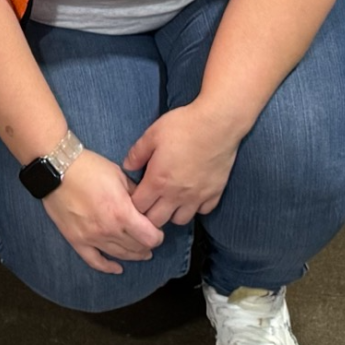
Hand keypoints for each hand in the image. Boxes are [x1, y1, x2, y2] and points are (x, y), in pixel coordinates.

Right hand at [43, 146, 165, 274]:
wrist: (57, 168)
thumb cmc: (89, 168)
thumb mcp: (120, 175)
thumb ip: (135, 194)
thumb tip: (145, 207)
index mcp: (122, 212)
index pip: (150, 237)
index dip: (158, 235)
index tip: (157, 230)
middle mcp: (109, 230)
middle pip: (137, 248)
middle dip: (147, 245)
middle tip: (149, 239)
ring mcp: (92, 238)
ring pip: (120, 255)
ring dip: (133, 255)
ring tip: (141, 252)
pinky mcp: (77, 241)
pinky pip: (95, 261)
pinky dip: (108, 267)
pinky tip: (117, 268)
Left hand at [124, 101, 242, 227]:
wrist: (217, 124)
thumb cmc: (183, 126)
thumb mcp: (152, 134)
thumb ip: (136, 153)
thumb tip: (127, 166)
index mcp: (158, 181)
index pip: (139, 207)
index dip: (134, 203)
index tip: (136, 195)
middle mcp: (176, 194)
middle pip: (157, 220)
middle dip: (149, 213)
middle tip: (151, 200)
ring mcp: (197, 197)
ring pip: (180, 220)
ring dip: (172, 213)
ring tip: (170, 199)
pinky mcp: (214, 194)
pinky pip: (202, 211)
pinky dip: (195, 207)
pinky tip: (192, 194)